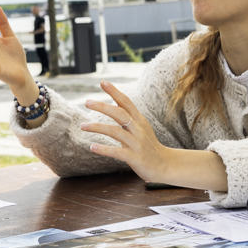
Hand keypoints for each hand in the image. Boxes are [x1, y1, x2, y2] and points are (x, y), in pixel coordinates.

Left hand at [81, 81, 226, 190]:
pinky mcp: (135, 158)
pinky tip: (92, 147)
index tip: (102, 82)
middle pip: (119, 113)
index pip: (126, 102)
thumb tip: (113, 104)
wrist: (165, 165)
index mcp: (139, 120)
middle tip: (87, 101)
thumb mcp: (141, 128)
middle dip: (102, 106)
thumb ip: (128, 117)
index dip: (114, 91)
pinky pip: (117, 152)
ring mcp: (137, 143)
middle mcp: (138, 129)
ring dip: (97, 127)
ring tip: (83, 126)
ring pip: (115, 131)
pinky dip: (104, 149)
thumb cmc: (149, 145)